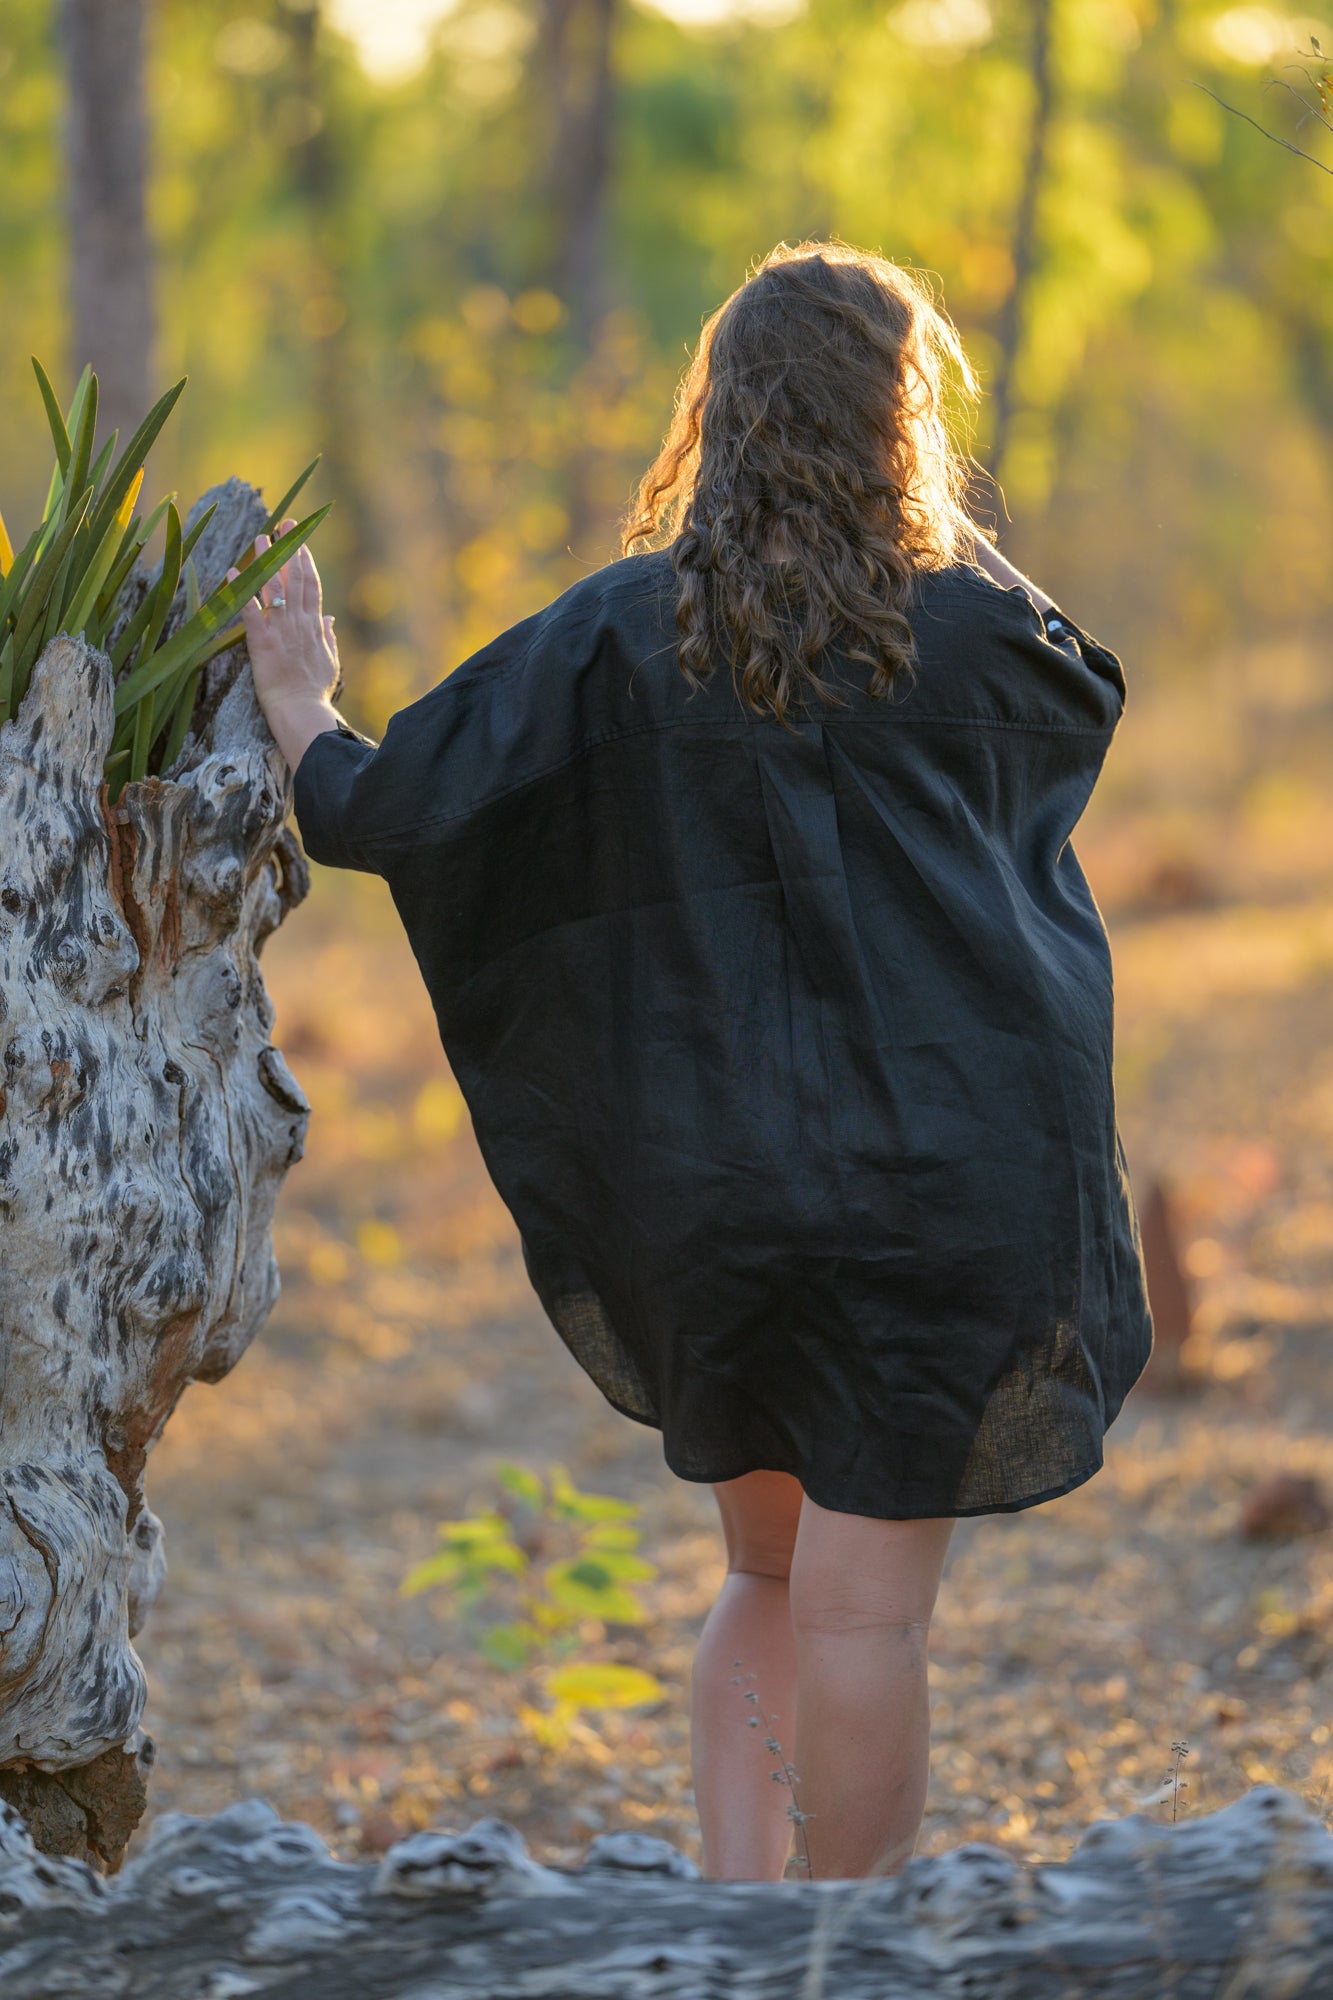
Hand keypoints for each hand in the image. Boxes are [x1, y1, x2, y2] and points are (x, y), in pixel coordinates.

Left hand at [227, 518, 341, 770]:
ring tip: (259, 537)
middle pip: (293, 578)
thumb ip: (328, 636)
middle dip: (288, 549)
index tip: (301, 541)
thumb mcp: (330, 662)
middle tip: (283, 524)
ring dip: (266, 560)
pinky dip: (241, 590)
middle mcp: (298, 623)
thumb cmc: (315, 693)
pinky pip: (249, 611)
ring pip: (273, 587)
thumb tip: (329, 617)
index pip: (311, 586)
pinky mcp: (262, 642)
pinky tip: (233, 571)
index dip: (306, 561)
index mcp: (314, 626)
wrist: (302, 712)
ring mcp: (280, 630)